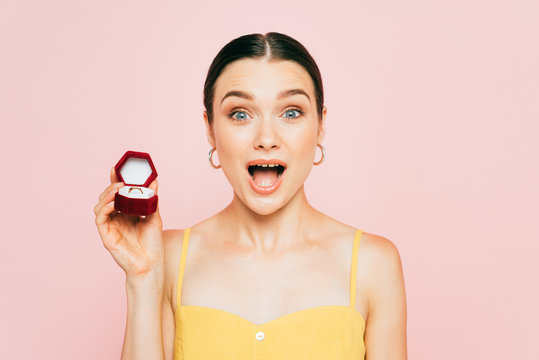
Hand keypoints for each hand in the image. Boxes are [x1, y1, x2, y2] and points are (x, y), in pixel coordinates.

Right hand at [94, 166, 163, 281]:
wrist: (151, 265)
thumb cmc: (152, 244)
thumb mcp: (154, 216)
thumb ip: (152, 199)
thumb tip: (155, 181)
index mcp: (125, 213)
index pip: (117, 194)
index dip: (114, 181)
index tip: (117, 169)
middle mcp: (115, 219)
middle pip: (106, 198)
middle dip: (111, 186)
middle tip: (120, 179)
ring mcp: (110, 227)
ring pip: (100, 206)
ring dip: (107, 195)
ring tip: (118, 188)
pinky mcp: (106, 236)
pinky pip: (101, 219)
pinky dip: (105, 208)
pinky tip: (114, 202)